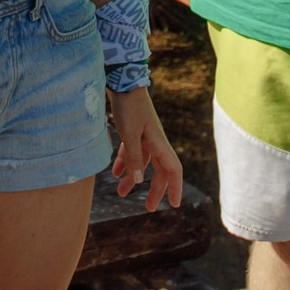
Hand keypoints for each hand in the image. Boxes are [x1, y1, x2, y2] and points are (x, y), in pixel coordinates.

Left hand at [107, 87, 182, 211]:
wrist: (123, 81)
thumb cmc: (128, 106)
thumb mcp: (130, 134)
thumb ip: (134, 157)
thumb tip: (141, 181)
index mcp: (159, 143)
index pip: (173, 170)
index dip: (175, 188)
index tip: (174, 204)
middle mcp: (155, 141)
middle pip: (159, 170)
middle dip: (154, 189)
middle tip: (148, 208)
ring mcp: (144, 136)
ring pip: (143, 163)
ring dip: (134, 178)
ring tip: (121, 193)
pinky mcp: (132, 130)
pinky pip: (132, 152)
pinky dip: (125, 163)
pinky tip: (114, 172)